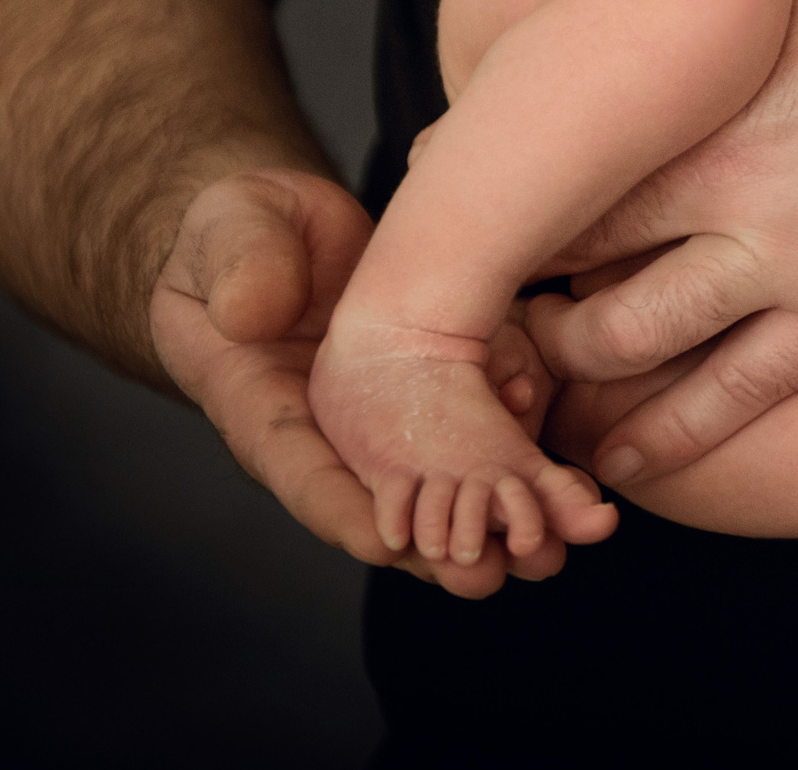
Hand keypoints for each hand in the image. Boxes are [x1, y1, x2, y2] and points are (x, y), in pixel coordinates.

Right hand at [150, 167, 565, 597]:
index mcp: (266, 409)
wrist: (285, 226)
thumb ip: (239, 268)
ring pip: (442, 484)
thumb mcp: (228, 233)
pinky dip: (520, 459)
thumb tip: (248, 314)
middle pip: (385, 504)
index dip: (345, 512)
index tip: (390, 545)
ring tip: (553, 546)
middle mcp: (332, 431)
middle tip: (496, 572)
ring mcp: (387, 419)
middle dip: (439, 544)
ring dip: (494, 519)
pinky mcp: (433, 394)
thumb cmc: (239, 231)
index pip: (302, 470)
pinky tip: (569, 480)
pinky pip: (478, 434)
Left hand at [518, 0, 797, 493]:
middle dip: (507, 286)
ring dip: (567, 372)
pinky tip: (626, 464)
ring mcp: (797, 261)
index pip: (538, 156)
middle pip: (563, 261)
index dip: (479, 178)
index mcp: (701, 86)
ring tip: (527, 380)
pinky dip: (670, 440)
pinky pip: (743, 399)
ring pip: (632, 350)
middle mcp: (730, 187)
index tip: (452, 184)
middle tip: (470, 296)